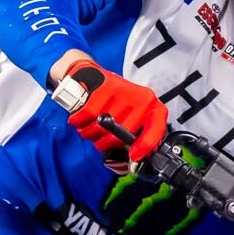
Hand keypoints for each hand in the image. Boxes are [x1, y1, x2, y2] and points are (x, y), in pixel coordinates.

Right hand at [52, 57, 166, 169]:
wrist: (91, 76)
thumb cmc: (113, 100)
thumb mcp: (130, 116)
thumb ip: (134, 135)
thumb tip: (132, 158)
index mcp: (151, 107)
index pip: (155, 132)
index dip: (144, 148)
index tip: (133, 155)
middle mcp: (140, 99)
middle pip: (120, 136)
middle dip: (105, 142)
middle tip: (100, 136)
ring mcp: (121, 94)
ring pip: (101, 128)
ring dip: (90, 133)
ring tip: (91, 124)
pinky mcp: (102, 90)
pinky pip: (87, 117)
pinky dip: (79, 122)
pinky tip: (80, 117)